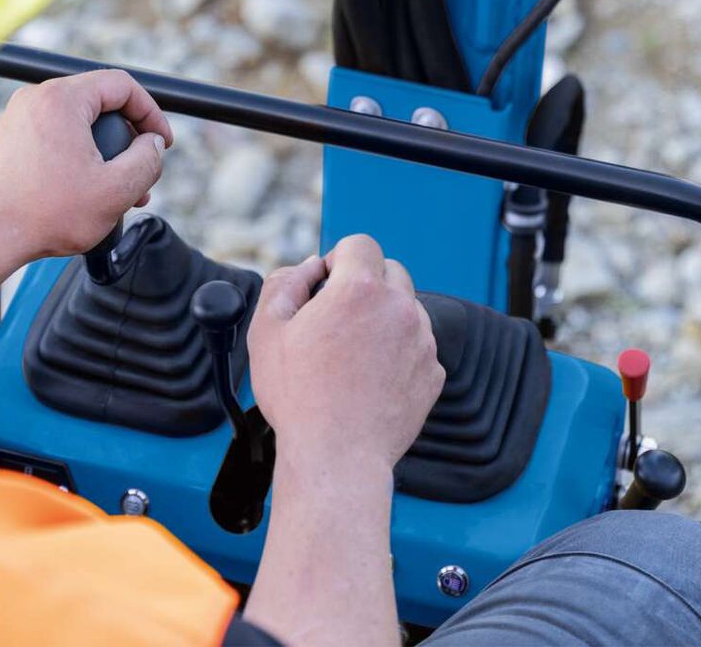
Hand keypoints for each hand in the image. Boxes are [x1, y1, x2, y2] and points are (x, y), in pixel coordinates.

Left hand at [0, 70, 172, 266]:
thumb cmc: (43, 215)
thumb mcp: (117, 189)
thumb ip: (148, 160)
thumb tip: (154, 145)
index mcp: (61, 99)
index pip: (122, 85)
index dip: (151, 113)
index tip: (162, 142)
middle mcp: (36, 100)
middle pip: (101, 105)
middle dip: (128, 140)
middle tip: (142, 172)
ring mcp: (19, 119)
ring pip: (80, 124)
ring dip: (106, 153)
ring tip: (120, 191)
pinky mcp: (10, 140)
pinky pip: (58, 138)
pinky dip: (80, 158)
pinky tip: (90, 192)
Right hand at [248, 236, 443, 476]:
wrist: (336, 456)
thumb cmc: (299, 397)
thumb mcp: (267, 331)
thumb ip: (286, 283)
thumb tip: (309, 266)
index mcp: (359, 289)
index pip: (359, 244)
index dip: (338, 258)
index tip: (326, 284)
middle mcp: (398, 308)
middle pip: (389, 271)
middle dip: (364, 284)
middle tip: (338, 318)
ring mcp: (421, 339)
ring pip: (406, 308)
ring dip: (384, 318)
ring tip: (353, 354)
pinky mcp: (433, 371)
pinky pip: (418, 345)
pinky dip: (399, 352)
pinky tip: (372, 377)